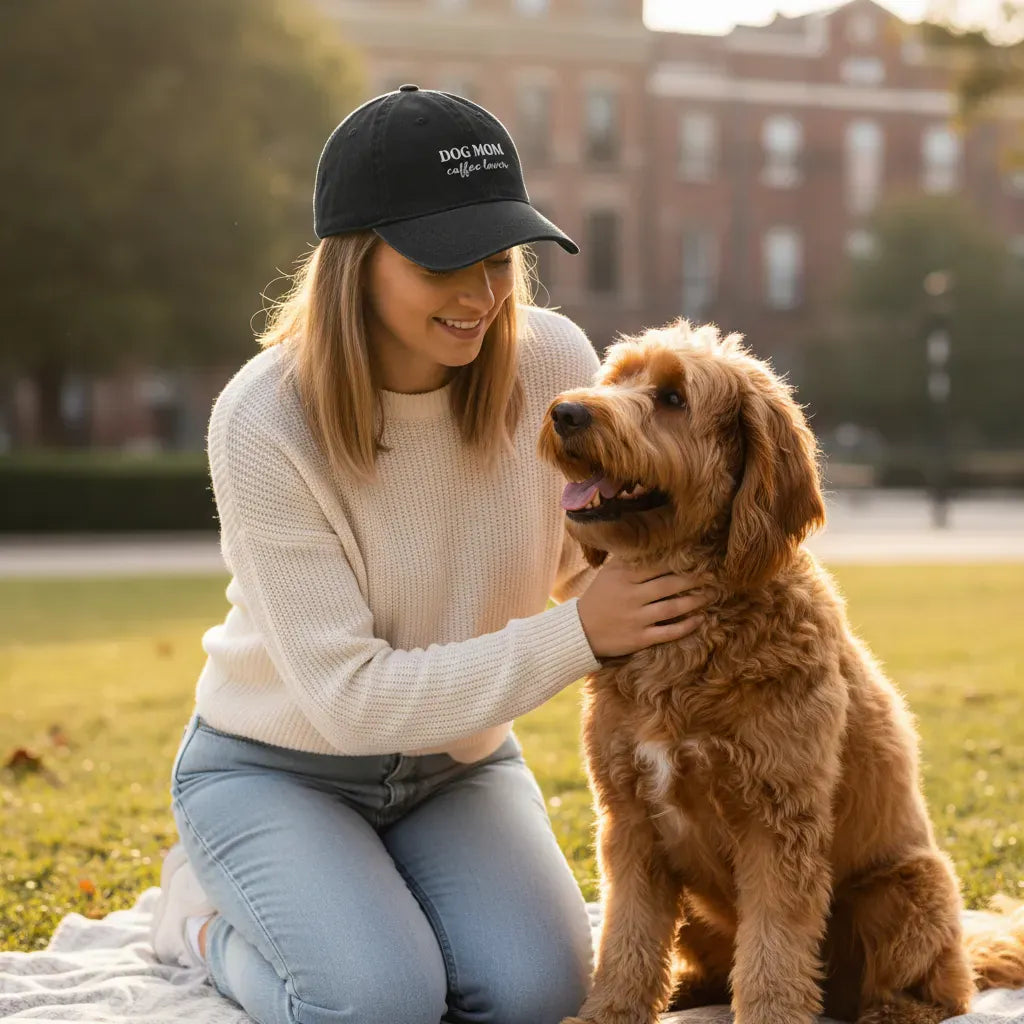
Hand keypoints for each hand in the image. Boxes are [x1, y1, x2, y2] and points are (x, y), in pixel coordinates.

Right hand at [576, 556, 707, 658]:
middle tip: (713, 576)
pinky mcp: (639, 638)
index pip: (657, 565)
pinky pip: (668, 632)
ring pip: (672, 608)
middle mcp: (631, 596)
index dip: (680, 562)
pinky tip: (700, 620)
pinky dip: (686, 626)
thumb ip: (627, 559)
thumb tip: (650, 542)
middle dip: (694, 579)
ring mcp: (635, 618)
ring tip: (710, 595)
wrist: (580, 630)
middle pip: (669, 584)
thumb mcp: (608, 574)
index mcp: (623, 576)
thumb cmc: (598, 598)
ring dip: (695, 601)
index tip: (699, 558)